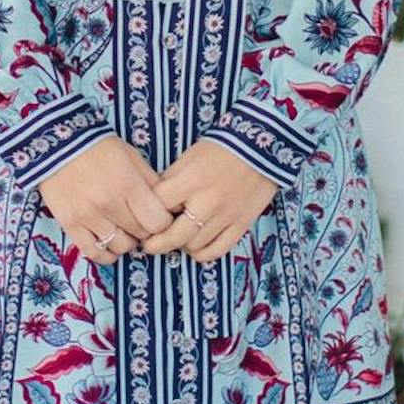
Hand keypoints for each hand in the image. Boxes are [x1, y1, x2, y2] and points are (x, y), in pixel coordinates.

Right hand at [37, 135, 176, 266]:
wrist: (59, 144)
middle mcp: (109, 204)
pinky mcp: (70, 224)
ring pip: (120, 247)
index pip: (158, 222)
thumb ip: (152, 183)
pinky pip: (94, 253)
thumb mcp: (132, 157)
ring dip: (127, 242)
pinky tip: (109, 245)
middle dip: (145, 230)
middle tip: (140, 221)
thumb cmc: (100, 149)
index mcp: (128, 184)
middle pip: (140, 235)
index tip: (158, 217)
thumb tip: (170, 208)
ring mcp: (88, 216)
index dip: (163, 222)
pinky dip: (106, 254)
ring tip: (124, 231)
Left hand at [140, 138, 280, 261]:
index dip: (146, 213)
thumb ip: (171, 180)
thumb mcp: (189, 157)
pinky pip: (217, 251)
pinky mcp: (240, 225)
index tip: (142, 217)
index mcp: (191, 181)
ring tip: (176, 239)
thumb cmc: (220, 150)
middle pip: (172, 235)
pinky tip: (195, 247)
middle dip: (155, 244)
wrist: (261, 149)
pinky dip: (202, 254)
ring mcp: (225, 216)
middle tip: (148, 244)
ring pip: (193, 246)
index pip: (158, 206)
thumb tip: (153, 203)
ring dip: (180, 246)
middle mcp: (207, 202)